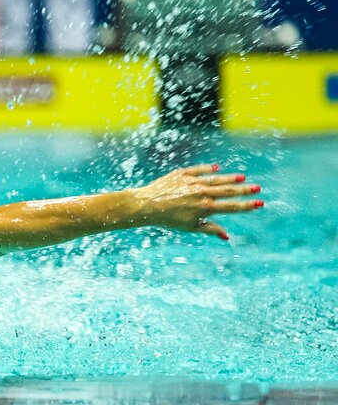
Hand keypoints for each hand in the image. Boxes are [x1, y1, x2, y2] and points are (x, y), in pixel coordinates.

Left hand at [129, 164, 263, 240]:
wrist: (146, 205)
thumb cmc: (168, 219)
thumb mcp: (190, 227)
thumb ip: (210, 229)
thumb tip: (227, 236)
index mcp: (205, 207)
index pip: (231, 206)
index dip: (246, 205)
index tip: (260, 203)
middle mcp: (201, 193)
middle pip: (227, 190)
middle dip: (244, 190)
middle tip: (257, 188)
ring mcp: (192, 182)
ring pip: (215, 179)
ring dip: (230, 178)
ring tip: (242, 177)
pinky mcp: (181, 174)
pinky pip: (198, 170)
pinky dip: (208, 169)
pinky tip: (216, 168)